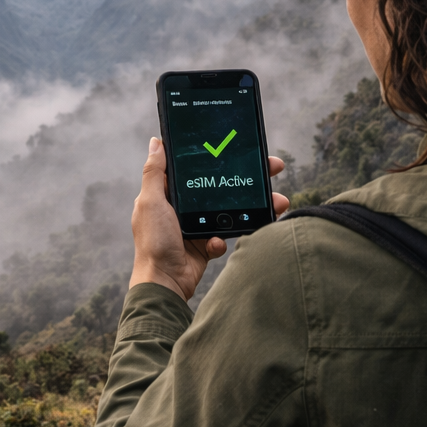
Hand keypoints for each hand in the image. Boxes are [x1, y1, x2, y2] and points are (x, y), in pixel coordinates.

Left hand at [129, 137, 287, 301]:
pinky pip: (224, 235)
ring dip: (250, 207)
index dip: (219, 158)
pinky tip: (216, 242)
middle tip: (273, 169)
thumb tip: (156, 143)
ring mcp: (197, 225)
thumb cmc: (153, 242)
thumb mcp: (150, 202)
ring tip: (275, 202)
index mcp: (169, 193)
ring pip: (230, 210)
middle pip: (220, 186)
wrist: (164, 283)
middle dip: (248, 179)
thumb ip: (154, 173)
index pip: (199, 168)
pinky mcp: (207, 244)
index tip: (242, 149)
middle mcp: (183, 207)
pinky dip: (223, 239)